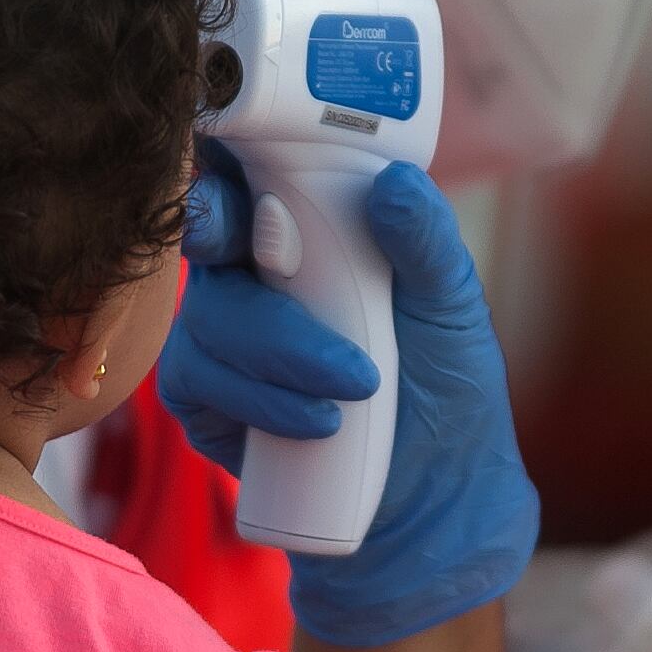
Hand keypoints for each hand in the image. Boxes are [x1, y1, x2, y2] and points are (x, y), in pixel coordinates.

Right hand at [161, 146, 540, 648]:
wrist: (432, 494)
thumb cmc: (443, 383)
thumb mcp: (453, 305)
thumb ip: (426, 240)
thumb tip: (395, 184)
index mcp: (306, 226)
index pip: (245, 170)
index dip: (223, 157)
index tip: (236, 161)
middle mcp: (251, 272)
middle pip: (207, 231)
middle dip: (221, 232)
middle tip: (268, 250)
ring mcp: (220, 336)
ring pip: (207, 316)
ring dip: (280, 349)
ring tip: (357, 386)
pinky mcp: (204, 400)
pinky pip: (198, 383)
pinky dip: (259, 403)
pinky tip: (318, 423)